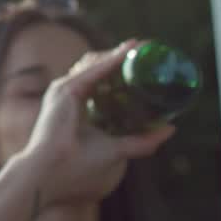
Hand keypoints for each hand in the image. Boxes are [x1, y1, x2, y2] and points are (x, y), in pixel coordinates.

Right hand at [19, 40, 175, 205]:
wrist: (51, 174)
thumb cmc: (76, 166)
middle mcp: (68, 94)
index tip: (141, 63)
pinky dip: (112, 60)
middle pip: (96, 68)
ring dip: (118, 54)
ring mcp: (65, 90)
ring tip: (140, 46)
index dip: (119, 69)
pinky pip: (94, 70)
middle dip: (120, 57)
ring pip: (94, 64)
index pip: (99, 80)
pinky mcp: (66, 90)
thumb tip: (170, 129)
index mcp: (76, 106)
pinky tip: (129, 51)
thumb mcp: (117, 150)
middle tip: (145, 50)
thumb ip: (141, 141)